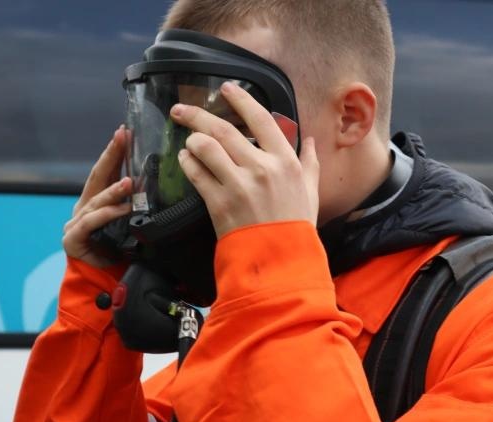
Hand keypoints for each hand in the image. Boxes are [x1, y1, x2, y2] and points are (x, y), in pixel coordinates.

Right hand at [63, 126, 132, 268]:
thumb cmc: (119, 252)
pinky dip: (107, 215)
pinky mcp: (73, 238)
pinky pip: (91, 222)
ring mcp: (76, 221)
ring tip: (129, 181)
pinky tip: (121, 209)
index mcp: (97, 200)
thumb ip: (136, 205)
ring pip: (97, 201)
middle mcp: (85, 207)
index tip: (125, 132)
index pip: (107, 171)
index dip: (115, 151)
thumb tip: (160, 186)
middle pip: (98, 176)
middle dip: (110, 156)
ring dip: (114, 190)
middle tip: (122, 138)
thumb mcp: (131, 224)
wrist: (103, 280)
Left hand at [171, 81, 319, 238]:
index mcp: (285, 162)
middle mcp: (261, 168)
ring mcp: (238, 185)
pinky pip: (196, 174)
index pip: (261, 118)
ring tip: (187, 141)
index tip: (226, 89)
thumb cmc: (296, 227)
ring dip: (192, 140)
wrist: (280, 261)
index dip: (241, 99)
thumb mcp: (311, 192)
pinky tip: (186, 161)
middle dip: (198, 114)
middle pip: (223, 129)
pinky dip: (188, 163)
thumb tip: (311, 141)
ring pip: (205, 148)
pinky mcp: (219, 203)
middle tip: (181, 109)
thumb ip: (309, 164)